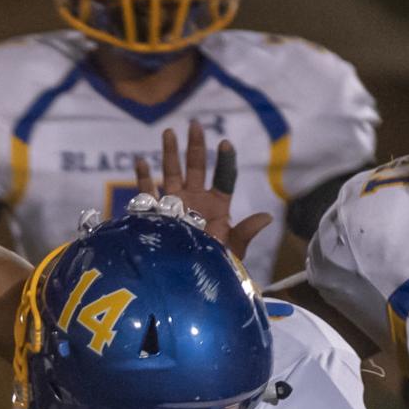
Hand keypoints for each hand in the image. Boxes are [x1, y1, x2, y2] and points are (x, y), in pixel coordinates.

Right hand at [134, 120, 272, 259]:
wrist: (182, 283)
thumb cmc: (210, 268)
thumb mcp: (230, 251)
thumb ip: (245, 233)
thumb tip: (267, 216)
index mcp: (217, 207)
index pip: (224, 178)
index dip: (225, 160)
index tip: (225, 143)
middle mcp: (195, 201)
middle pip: (196, 167)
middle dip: (195, 145)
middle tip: (195, 124)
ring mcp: (174, 205)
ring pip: (171, 173)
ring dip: (170, 153)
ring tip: (169, 132)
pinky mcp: (154, 214)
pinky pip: (147, 192)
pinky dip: (143, 177)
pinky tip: (141, 161)